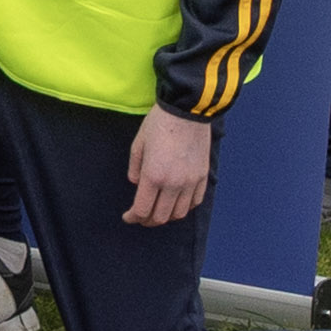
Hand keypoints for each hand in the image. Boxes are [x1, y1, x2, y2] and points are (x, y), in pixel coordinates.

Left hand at [124, 104, 212, 225]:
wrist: (187, 110)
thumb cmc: (159, 122)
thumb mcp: (139, 143)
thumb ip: (135, 168)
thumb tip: (137, 184)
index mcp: (153, 175)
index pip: (142, 209)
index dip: (133, 217)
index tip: (128, 217)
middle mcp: (173, 183)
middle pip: (160, 216)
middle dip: (147, 220)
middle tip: (141, 217)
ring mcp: (190, 182)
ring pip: (179, 213)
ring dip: (166, 216)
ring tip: (158, 211)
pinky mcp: (202, 177)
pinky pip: (195, 202)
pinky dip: (184, 208)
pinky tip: (176, 203)